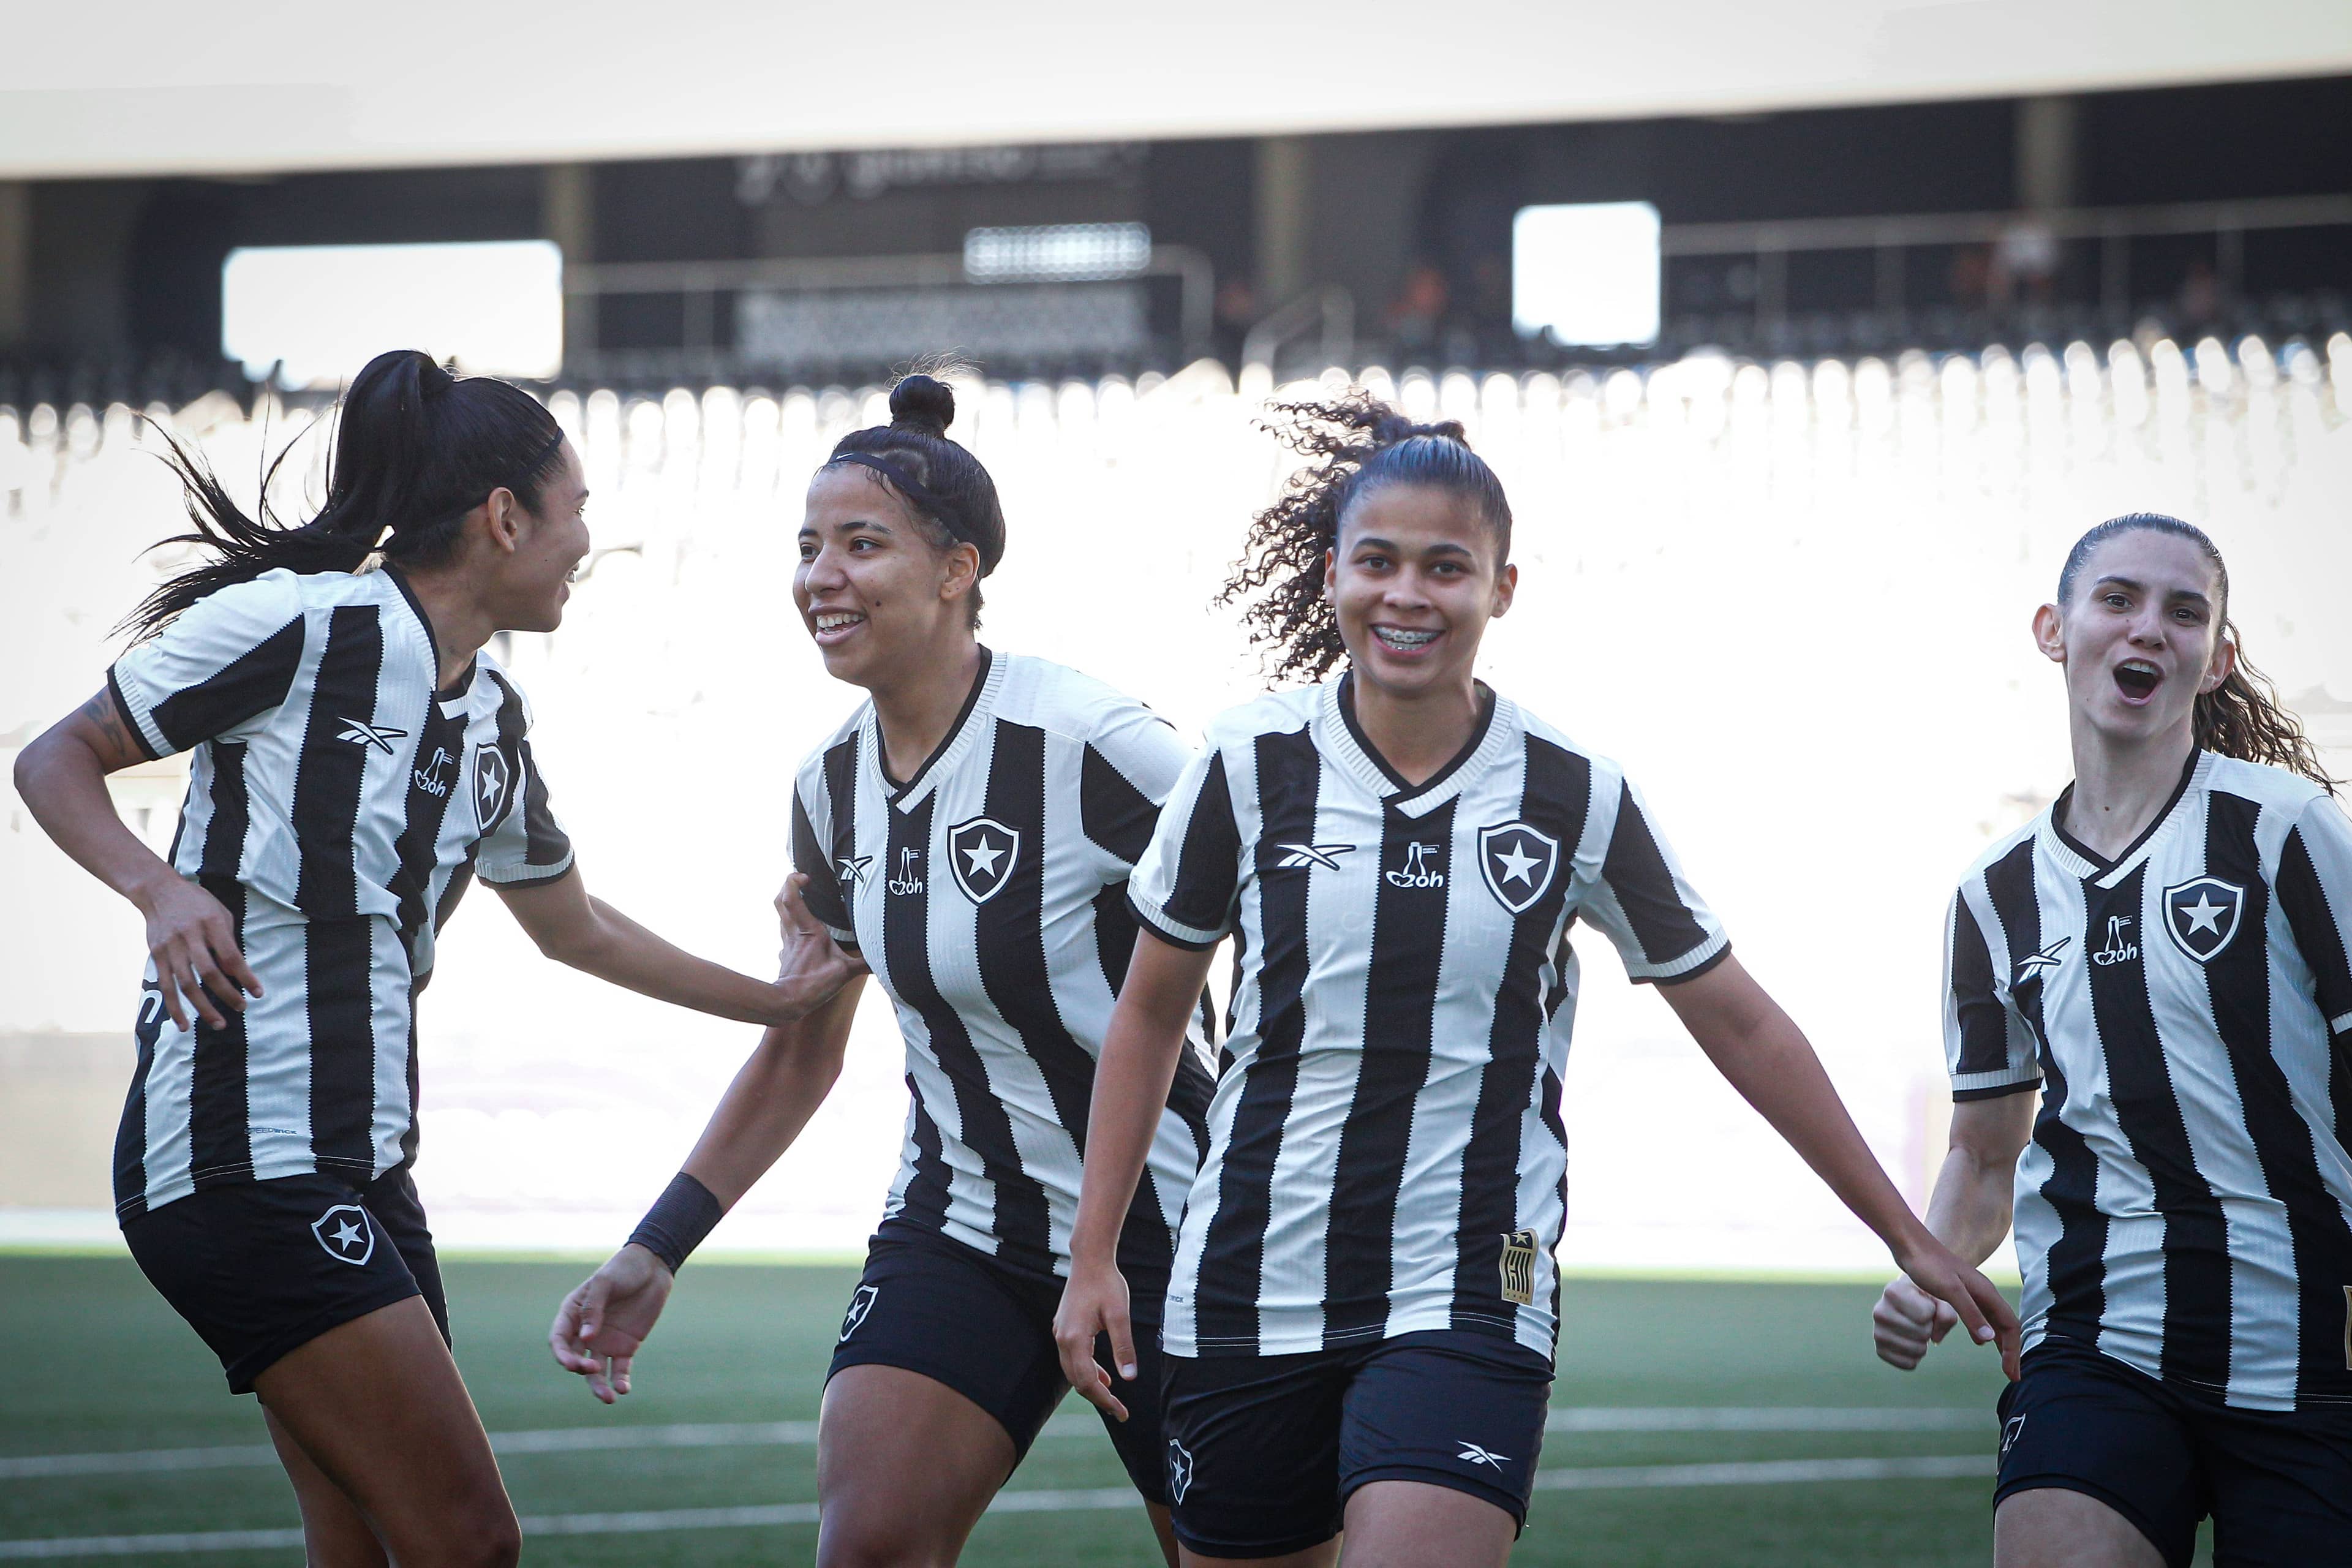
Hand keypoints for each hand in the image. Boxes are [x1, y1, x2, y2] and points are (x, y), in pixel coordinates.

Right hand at [134, 873, 261, 1030]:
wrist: (158, 891)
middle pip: (209, 972)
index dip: (245, 977)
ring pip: (186, 984)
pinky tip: (184, 1024)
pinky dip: (174, 1007)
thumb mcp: (220, 913)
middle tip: (242, 1008)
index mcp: (210, 924)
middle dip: (227, 994)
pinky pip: (166, 986)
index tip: (258, 993)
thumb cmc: (197, 903)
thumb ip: (228, 941)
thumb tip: (236, 971)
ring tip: (219, 1023)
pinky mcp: (156, 956)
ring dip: (203, 1007)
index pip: (231, 956)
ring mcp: (170, 948)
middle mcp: (189, 936)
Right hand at [549, 1243, 673, 1402]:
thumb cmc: (623, 1269)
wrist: (653, 1267)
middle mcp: (585, 1332)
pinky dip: (620, 1381)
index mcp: (573, 1314)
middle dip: (581, 1369)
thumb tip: (586, 1339)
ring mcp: (605, 1342)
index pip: (559, 1341)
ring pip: (596, 1371)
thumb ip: (593, 1308)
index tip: (573, 1363)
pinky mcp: (625, 1347)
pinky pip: (619, 1369)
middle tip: (592, 1369)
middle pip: (575, 1358)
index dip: (562, 1355)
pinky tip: (623, 1389)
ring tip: (609, 1398)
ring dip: (599, 1386)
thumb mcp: (605, 1282)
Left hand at [768, 873, 864, 1023]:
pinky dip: (790, 923)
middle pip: (779, 900)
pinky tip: (801, 929)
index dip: (793, 881)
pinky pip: (785, 931)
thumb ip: (865, 963)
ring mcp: (787, 942)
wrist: (788, 1002)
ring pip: (780, 914)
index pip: (791, 897)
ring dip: (788, 902)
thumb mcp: (845, 973)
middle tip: (801, 881)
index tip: (806, 876)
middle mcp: (794, 932)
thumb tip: (886, 958)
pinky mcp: (786, 953)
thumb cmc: (814, 984)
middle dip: (787, 885)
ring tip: (803, 898)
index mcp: (809, 930)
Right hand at [1053, 1258, 1137, 1421]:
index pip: (1087, 1381)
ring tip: (1112, 1398)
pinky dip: (1086, 1369)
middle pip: (1077, 1380)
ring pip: (1073, 1370)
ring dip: (1091, 1384)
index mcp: (1074, 1339)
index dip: (1104, 1401)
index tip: (1122, 1413)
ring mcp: (1060, 1332)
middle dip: (1098, 1398)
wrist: (1090, 1260)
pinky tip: (1103, 1374)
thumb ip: (1124, 1347)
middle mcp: (1062, 1338)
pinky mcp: (1063, 1327)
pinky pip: (1072, 1357)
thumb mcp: (1120, 1316)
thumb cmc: (1107, 1284)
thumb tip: (1129, 1378)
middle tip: (1120, 1411)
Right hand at [1872, 1275, 1959, 1369]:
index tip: (1925, 1305)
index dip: (1933, 1312)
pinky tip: (1910, 1344)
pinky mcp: (1880, 1351)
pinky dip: (1916, 1358)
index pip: (1926, 1314)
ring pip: (1917, 1350)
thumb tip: (1935, 1339)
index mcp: (1892, 1291)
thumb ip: (1946, 1313)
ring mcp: (1877, 1332)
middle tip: (1921, 1321)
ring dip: (1924, 1344)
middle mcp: (1879, 1311)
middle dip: (1930, 1329)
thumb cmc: (1925, 1299)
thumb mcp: (1939, 1297)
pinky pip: (1909, 1364)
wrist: (1905, 1306)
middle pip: (1923, 1333)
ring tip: (1915, 1332)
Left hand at [1891, 1234, 2020, 1379]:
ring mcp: (1973, 1292)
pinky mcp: (1960, 1292)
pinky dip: (1984, 1331)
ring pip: (1994, 1321)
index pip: (2010, 1326)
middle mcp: (1984, 1292)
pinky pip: (1981, 1316)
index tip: (2012, 1374)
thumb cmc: (1929, 1266)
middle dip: (2011, 1350)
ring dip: (2000, 1342)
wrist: (1911, 1245)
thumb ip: (1970, 1313)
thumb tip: (1990, 1339)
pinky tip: (1979, 1340)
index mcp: (1986, 1293)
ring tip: (2003, 1361)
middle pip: (2006, 1325)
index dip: (2013, 1351)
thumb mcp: (1950, 1291)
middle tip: (2012, 1375)